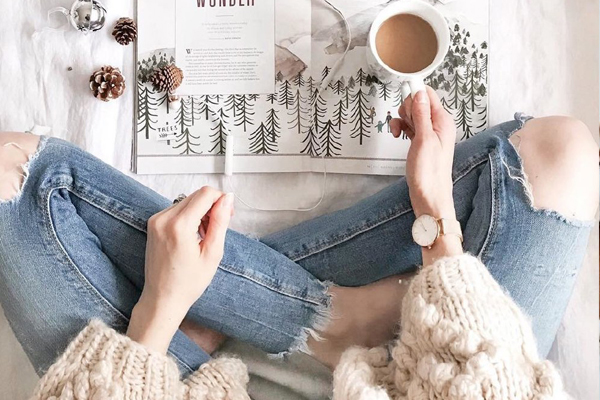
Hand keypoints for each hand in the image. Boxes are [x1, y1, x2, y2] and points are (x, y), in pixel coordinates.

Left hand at [127, 187, 233, 352]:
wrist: (163, 298)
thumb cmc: (187, 283)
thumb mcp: (212, 253)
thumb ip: (220, 222)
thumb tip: (227, 200)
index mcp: (179, 226)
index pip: (205, 194)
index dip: (221, 200)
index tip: (228, 214)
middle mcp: (163, 219)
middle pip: (196, 195)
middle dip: (212, 206)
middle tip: (218, 228)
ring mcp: (156, 220)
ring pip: (188, 201)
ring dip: (201, 212)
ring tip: (204, 236)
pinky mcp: (154, 223)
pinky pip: (177, 209)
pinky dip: (189, 216)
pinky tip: (193, 235)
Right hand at [390, 87, 456, 218]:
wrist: (428, 195)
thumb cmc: (429, 173)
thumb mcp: (423, 139)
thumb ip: (421, 113)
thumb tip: (419, 92)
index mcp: (443, 120)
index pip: (428, 94)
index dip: (413, 95)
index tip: (403, 102)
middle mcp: (437, 124)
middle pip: (417, 102)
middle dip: (406, 109)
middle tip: (405, 123)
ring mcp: (429, 133)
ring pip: (411, 115)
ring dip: (401, 120)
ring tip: (400, 132)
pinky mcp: (421, 141)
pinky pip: (409, 126)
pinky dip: (402, 128)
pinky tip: (398, 135)